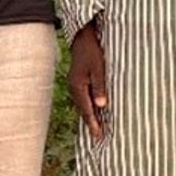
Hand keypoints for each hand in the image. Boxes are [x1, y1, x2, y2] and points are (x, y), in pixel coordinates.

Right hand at [69, 22, 109, 141]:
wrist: (83, 38)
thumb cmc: (93, 52)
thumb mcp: (99, 69)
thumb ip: (100, 87)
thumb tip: (101, 106)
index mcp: (78, 86)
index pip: (87, 110)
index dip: (93, 123)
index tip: (99, 136)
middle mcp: (74, 88)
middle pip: (83, 110)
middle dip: (91, 123)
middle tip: (98, 138)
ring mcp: (74, 84)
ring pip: (83, 104)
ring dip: (90, 116)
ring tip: (97, 128)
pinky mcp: (78, 81)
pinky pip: (83, 98)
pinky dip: (88, 106)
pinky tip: (94, 110)